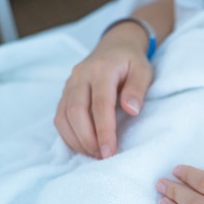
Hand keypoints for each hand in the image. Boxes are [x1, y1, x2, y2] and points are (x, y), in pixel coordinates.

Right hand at [54, 22, 152, 158]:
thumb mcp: (143, 71)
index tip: (110, 152)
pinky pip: (59, 118)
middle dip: (88, 139)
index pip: (100, 105)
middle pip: (76, 112)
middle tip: (103, 157)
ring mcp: (69, 84)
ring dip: (77, 140)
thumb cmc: (131, 62)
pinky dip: (69, 136)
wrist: (115, 46)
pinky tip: (83, 146)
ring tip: (94, 154)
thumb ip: (137, 89)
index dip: (104, 131)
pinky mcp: (64, 93)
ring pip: (63, 117)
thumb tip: (132, 110)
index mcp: (101, 70)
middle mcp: (80, 76)